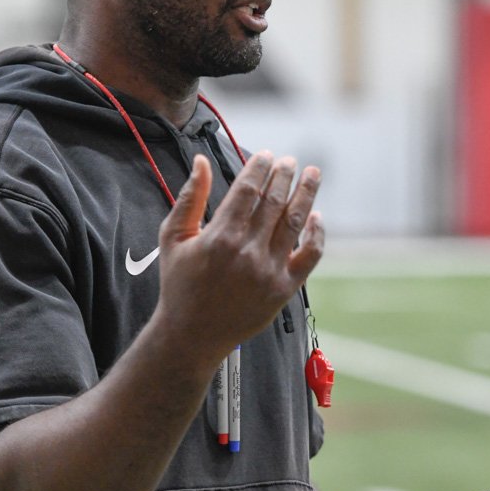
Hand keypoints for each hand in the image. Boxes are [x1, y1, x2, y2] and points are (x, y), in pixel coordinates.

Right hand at [154, 152, 323, 358]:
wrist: (192, 335)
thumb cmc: (179, 284)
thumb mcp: (173, 238)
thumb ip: (190, 197)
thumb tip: (201, 161)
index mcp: (220, 236)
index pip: (248, 189)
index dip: (260, 168)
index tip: (267, 155)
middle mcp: (248, 251)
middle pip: (275, 201)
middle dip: (285, 175)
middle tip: (290, 161)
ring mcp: (269, 270)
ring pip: (295, 222)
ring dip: (306, 194)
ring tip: (312, 174)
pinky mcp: (284, 289)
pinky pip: (310, 255)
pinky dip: (317, 234)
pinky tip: (316, 217)